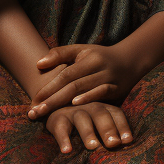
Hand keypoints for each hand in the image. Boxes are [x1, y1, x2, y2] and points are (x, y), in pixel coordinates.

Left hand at [27, 43, 141, 119]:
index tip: (32, 101)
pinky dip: (89, 97)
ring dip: (64, 101)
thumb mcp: (82, 50)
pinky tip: (76, 104)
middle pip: (71, 84)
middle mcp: (97, 67)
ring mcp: (108, 77)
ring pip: (83, 88)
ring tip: (46, 112)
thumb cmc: (99, 57)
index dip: (48, 87)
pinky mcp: (117, 88)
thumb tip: (38, 64)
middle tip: (33, 113)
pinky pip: (102, 92)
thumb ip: (60, 54)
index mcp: (87, 57)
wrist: (130, 60)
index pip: (64, 74)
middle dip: (50, 100)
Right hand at [44, 102, 132, 153]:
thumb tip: (126, 149)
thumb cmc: (85, 121)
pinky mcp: (57, 118)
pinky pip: (61, 128)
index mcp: (104, 107)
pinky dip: (63, 139)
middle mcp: (91, 106)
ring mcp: (74, 111)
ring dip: (88, 133)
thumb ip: (111, 132)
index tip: (128, 141)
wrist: (56, 109)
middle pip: (101, 115)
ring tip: (93, 147)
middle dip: (108, 129)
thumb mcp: (99, 123)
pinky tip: (66, 151)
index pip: (116, 114)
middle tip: (113, 144)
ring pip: (83, 120)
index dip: (123, 126)